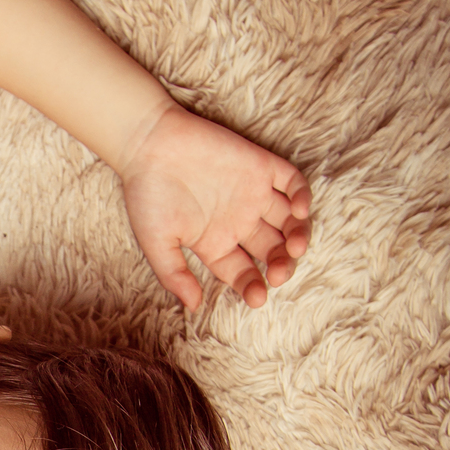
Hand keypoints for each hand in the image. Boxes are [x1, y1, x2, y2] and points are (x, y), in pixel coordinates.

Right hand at [119, 104, 310, 309]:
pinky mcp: (260, 166)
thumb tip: (194, 306)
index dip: (253, 286)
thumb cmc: (147, 193)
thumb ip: (175, 275)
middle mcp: (238, 221)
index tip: (257, 297)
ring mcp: (252, 194)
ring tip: (293, 247)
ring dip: (298, 236)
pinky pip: (292, 182)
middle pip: (272, 251)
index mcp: (214, 243)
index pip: (243, 273)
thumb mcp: (156, 242)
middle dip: (280, 265)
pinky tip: (298, 210)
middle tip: (279, 273)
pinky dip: (302, 196)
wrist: (147, 142)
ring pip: (289, 221)